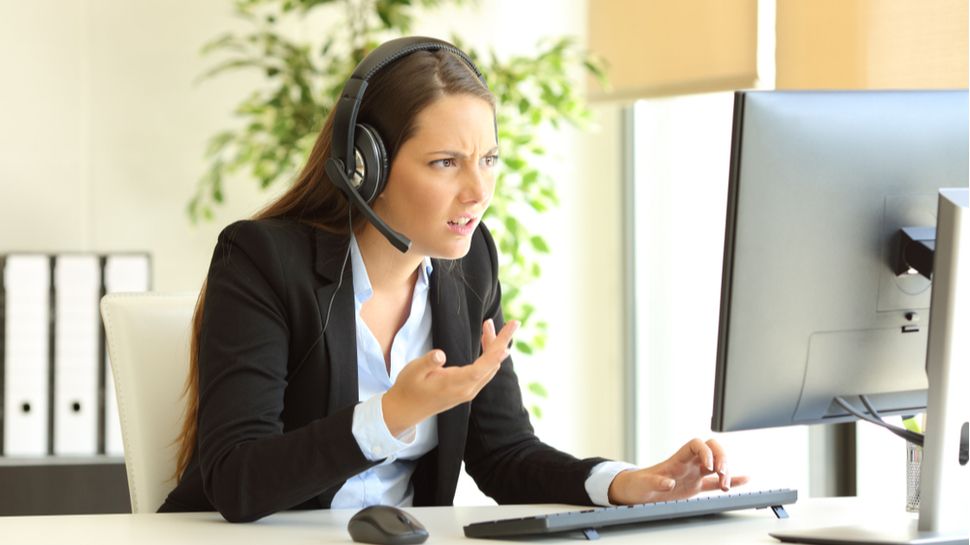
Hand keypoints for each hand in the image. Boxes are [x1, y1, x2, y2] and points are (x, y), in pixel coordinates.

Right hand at [382, 319, 517, 435]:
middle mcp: (467, 390)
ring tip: (488, 327)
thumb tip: (440, 354)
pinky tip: (486, 345)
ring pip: (489, 368)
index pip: (484, 365)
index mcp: (456, 384)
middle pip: (492, 364)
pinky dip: (488, 356)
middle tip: (508, 322)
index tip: (511, 329)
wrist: (405, 410)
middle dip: (500, 341)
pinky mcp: (466, 391)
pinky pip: (484, 372)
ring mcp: (468, 392)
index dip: (498, 346)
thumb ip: (428, 362)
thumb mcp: (413, 371)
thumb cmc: (408, 387)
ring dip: (493, 347)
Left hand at [607, 438, 748, 504]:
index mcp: (676, 459)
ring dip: (726, 472)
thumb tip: (668, 483)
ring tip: (726, 486)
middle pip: (712, 449)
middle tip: (722, 474)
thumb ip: (655, 482)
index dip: (705, 452)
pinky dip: (731, 480)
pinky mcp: (696, 486)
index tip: (709, 466)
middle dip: (722, 458)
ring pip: (717, 464)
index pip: (696, 444)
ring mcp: (694, 473)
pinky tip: (744, 479)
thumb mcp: (643, 484)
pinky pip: (716, 481)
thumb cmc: (638, 484)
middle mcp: (688, 463)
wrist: (637, 491)